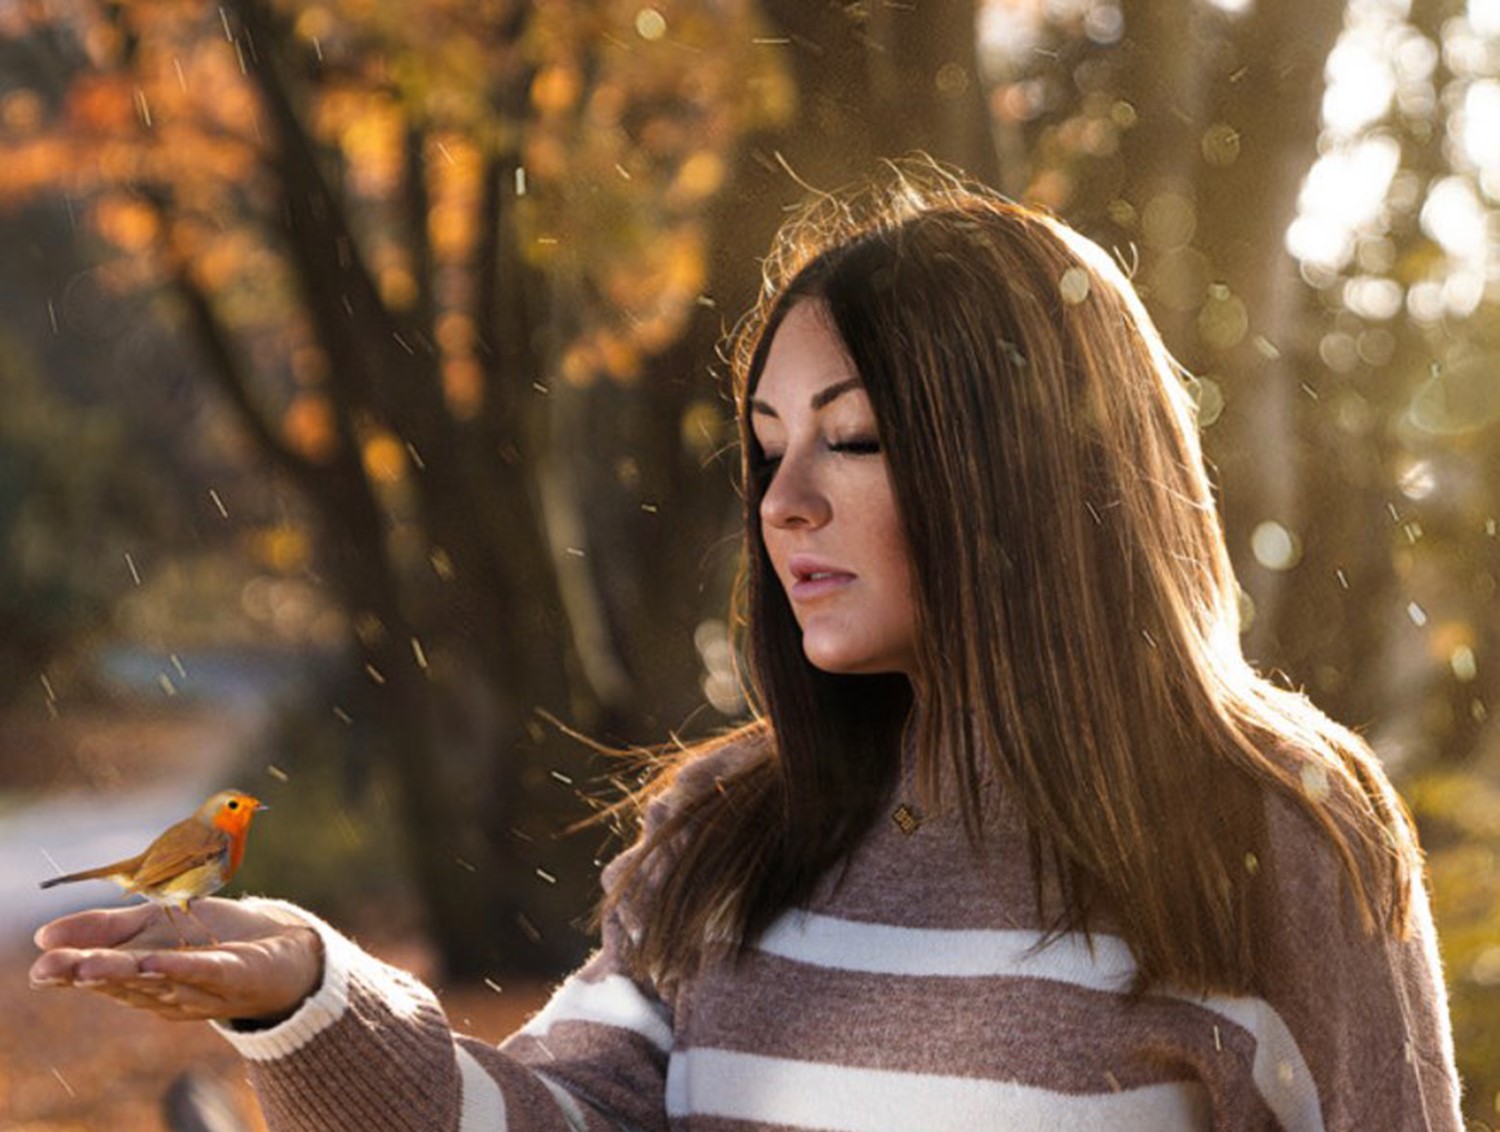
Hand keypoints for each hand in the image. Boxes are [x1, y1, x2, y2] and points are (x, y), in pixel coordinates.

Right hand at [29, 897, 323, 1024]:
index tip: (41, 969)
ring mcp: (199, 984)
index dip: (70, 972)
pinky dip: (179, 966)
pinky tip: (154, 960)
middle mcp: (164, 986)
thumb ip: (102, 929)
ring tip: (90, 966)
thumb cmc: (212, 940)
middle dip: (90, 973)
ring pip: (157, 978)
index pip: (101, 974)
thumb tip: (41, 938)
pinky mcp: (233, 973)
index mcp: (141, 974)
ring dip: (124, 972)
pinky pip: (204, 970)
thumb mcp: (153, 924)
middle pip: (124, 979)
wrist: (279, 951)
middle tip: (54, 969)